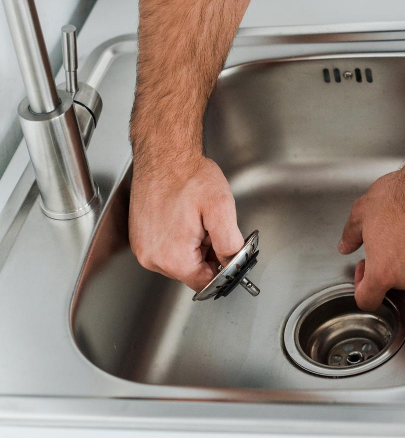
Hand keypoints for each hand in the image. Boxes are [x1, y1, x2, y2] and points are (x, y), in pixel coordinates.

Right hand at [129, 156, 243, 291]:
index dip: (222, 268)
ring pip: (179, 262)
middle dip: (207, 254)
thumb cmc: (188, 175)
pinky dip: (178, 239)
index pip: (205, 283)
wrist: (164, 154)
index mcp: (172, 257)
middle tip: (209, 226)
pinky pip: (165, 249)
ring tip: (194, 219)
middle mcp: (151, 257)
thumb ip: (230, 245)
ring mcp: (142, 248)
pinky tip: (182, 217)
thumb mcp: (221, 209)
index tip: (226, 251)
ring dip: (193, 246)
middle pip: (191, 273)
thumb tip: (233, 267)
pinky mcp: (140, 238)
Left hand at [338, 169, 404, 310]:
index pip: (367, 300)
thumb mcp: (362, 211)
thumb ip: (350, 235)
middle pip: (395, 281)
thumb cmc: (400, 197)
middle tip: (391, 236)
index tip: (365, 267)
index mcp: (383, 271)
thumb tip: (345, 246)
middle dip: (390, 263)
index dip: (362, 285)